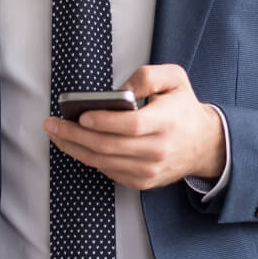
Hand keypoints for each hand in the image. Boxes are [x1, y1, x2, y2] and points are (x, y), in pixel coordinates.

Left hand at [43, 64, 225, 190]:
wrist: (204, 144)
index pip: (131, 126)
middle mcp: (158, 150)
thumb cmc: (184, 108)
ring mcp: (150, 170)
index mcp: (167, 122)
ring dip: (75, 149)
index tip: (81, 115)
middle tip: (53, 125)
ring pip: (104, 162)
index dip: (104, 122)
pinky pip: (109, 171)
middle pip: (109, 146)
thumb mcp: (175, 79)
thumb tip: (119, 90)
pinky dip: (90, 159)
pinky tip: (76, 146)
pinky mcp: (143, 182)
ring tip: (56, 135)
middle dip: (75, 136)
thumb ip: (148, 76)